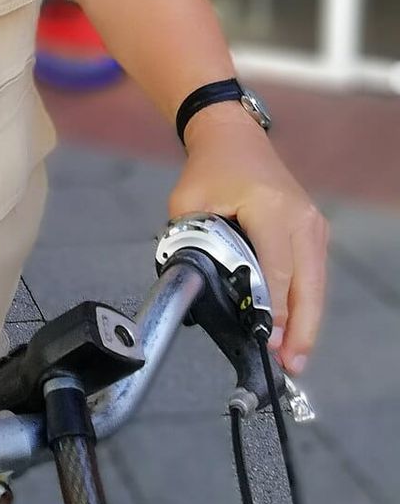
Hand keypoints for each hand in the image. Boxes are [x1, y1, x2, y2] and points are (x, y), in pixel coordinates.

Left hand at [167, 106, 327, 374]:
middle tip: (289, 364)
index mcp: (270, 207)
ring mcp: (313, 225)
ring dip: (307, 323)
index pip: (276, 267)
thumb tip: (194, 286)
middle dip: (300, 329)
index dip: (274, 308)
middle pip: (307, 284)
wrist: (234, 139)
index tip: (268, 339)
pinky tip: (297, 330)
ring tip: (293, 358)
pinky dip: (307, 304)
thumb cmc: (210, 170)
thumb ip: (189, 242)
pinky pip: (314, 275)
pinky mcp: (315, 232)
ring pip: (315, 285)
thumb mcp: (187, 203)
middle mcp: (300, 218)